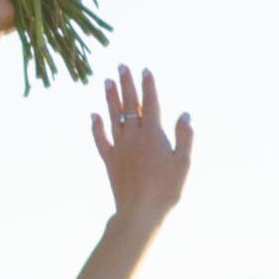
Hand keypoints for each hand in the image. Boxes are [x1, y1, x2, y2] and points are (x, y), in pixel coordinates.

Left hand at [91, 68, 190, 226]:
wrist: (140, 212)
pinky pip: (100, 138)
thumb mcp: (183, 163)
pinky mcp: (110, 160)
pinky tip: (94, 115)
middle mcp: (133, 136)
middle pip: (129, 104)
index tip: (145, 70)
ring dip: (110, 97)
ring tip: (107, 81)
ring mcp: (119, 147)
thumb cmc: (166, 190)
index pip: (150, 103)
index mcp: (153, 134)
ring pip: (113, 116)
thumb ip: (184, 137)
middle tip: (122, 66)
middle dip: (126, 83)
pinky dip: (96, 126)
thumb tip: (184, 115)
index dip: (148, 85)